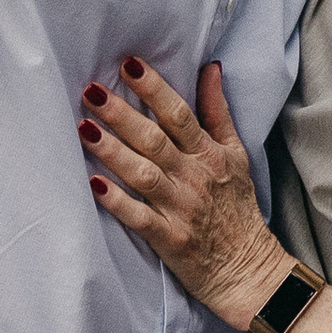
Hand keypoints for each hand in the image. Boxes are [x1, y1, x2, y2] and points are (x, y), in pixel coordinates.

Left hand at [80, 56, 282, 325]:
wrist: (247, 268)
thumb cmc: (237, 208)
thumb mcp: (236, 154)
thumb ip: (219, 112)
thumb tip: (210, 68)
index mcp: (209, 154)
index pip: (179, 114)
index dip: (154, 88)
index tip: (128, 64)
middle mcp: (193, 177)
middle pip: (154, 139)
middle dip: (122, 114)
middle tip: (91, 90)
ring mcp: (180, 208)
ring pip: (142, 173)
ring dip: (112, 151)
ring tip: (84, 128)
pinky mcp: (168, 238)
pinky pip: (139, 217)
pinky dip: (117, 201)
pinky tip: (94, 184)